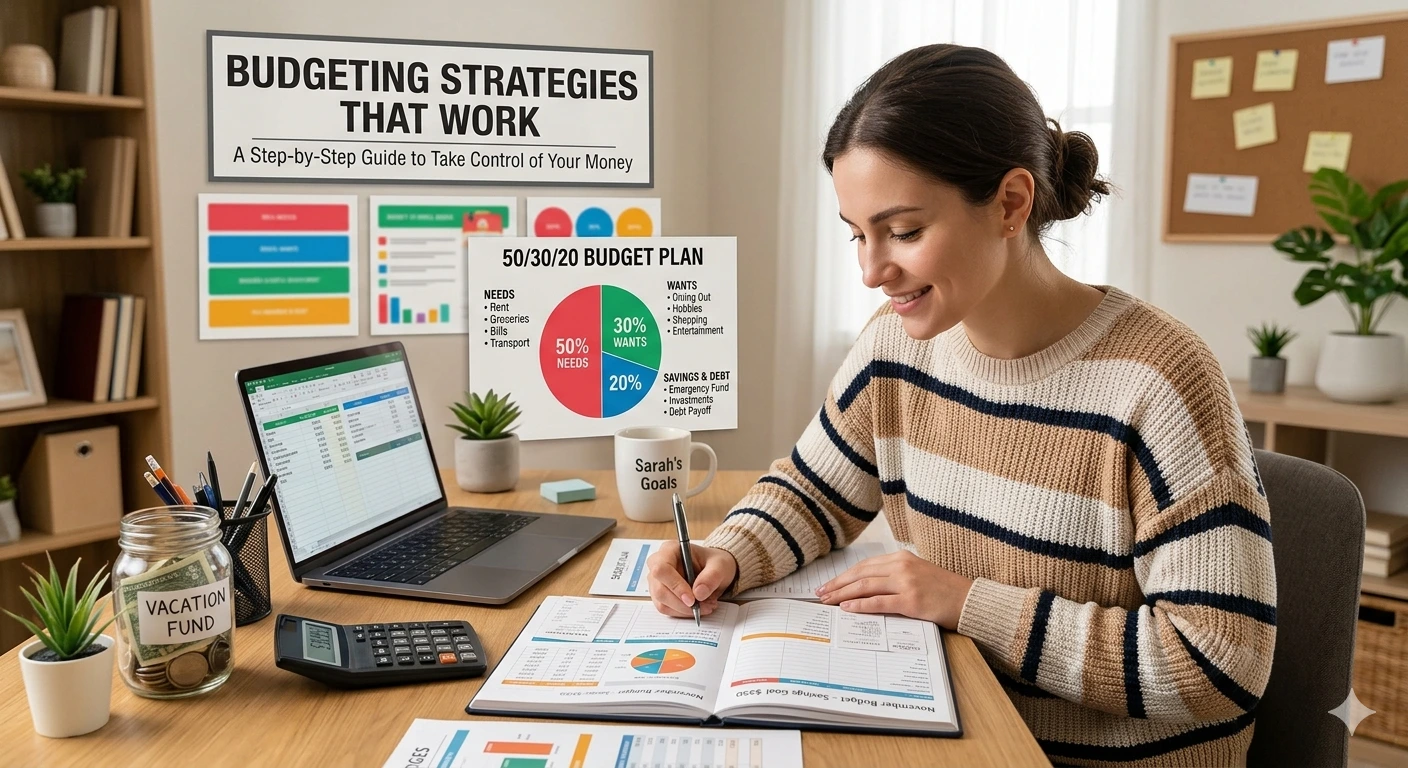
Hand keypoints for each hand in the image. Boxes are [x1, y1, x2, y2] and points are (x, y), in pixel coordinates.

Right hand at [647, 543, 737, 618]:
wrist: (715, 571)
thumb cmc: (714, 563)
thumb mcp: (720, 566)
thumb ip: (711, 577)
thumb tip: (698, 593)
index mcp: (669, 550)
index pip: (662, 569)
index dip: (675, 586)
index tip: (692, 599)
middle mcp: (658, 564)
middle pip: (660, 589)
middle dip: (682, 603)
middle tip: (703, 607)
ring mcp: (657, 581)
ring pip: (662, 603)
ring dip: (684, 610)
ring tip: (706, 606)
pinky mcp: (660, 595)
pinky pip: (666, 609)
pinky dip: (683, 612)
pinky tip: (698, 608)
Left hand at [816, 550, 973, 628]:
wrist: (969, 600)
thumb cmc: (944, 591)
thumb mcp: (918, 574)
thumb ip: (895, 577)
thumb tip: (866, 589)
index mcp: (902, 558)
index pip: (865, 566)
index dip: (844, 576)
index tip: (829, 584)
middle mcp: (902, 566)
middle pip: (860, 574)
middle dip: (837, 585)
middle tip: (820, 594)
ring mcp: (906, 583)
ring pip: (865, 586)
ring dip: (843, 595)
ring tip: (828, 602)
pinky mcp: (911, 601)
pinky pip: (879, 602)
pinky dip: (860, 605)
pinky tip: (847, 609)